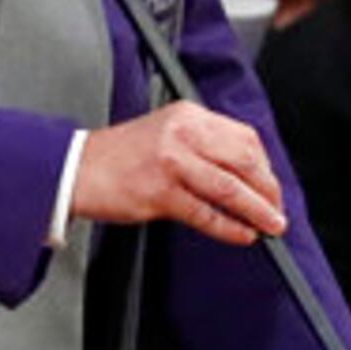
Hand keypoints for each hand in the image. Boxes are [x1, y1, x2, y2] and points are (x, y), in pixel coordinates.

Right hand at [71, 103, 284, 246]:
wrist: (74, 169)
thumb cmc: (118, 156)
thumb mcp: (165, 133)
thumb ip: (203, 145)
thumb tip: (246, 176)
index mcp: (187, 115)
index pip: (244, 138)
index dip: (265, 166)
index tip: (269, 186)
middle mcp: (181, 134)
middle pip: (244, 161)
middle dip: (268, 190)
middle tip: (276, 210)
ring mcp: (170, 162)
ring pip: (230, 188)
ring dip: (257, 210)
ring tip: (270, 226)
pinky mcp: (159, 192)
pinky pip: (206, 213)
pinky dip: (229, 227)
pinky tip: (240, 234)